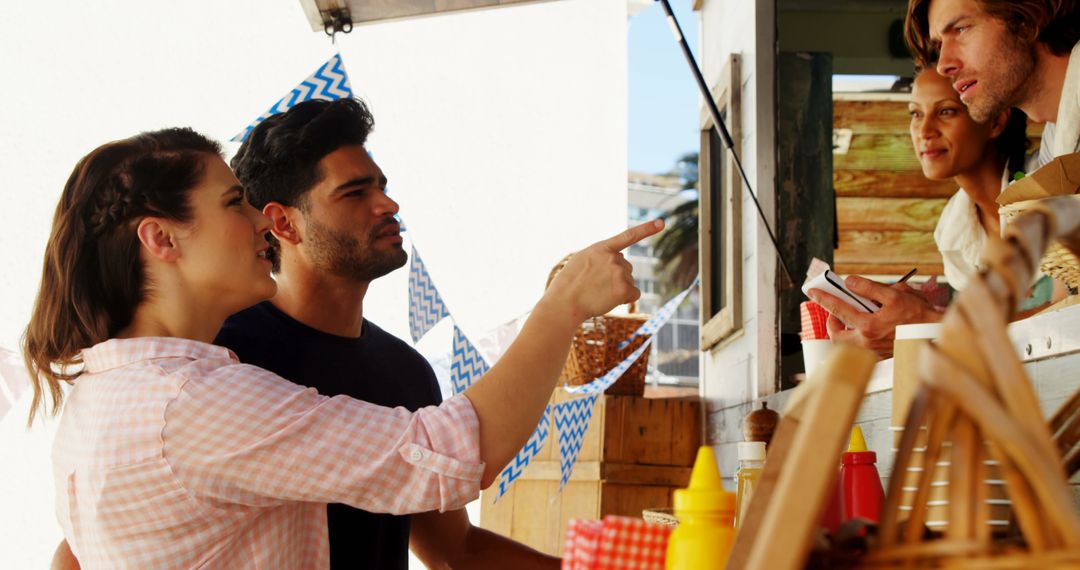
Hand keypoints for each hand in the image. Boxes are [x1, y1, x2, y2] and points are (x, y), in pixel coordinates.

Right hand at [544, 220, 663, 320]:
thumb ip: (600, 256)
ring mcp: (619, 272)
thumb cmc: (568, 285)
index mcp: (601, 248)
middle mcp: (613, 258)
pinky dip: (625, 299)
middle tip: (595, 286)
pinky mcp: (624, 288)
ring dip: (618, 288)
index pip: (628, 236)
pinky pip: (634, 294)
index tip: (661, 223)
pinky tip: (609, 300)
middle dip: (615, 277)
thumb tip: (619, 259)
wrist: (564, 303)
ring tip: (598, 293)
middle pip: (626, 267)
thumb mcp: (581, 261)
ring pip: (629, 281)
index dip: (646, 229)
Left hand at [808, 275, 941, 358]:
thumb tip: (850, 282)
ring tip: (848, 318)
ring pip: (845, 344)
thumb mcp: (895, 294)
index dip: (823, 298)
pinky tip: (864, 326)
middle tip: (834, 311)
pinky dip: (855, 337)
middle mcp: (867, 342)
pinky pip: (859, 348)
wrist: (935, 334)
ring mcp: (872, 351)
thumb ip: (870, 288)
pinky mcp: (879, 356)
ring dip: (842, 330)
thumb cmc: (918, 314)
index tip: (813, 291)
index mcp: (869, 325)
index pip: (838, 309)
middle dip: (830, 322)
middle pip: (835, 335)